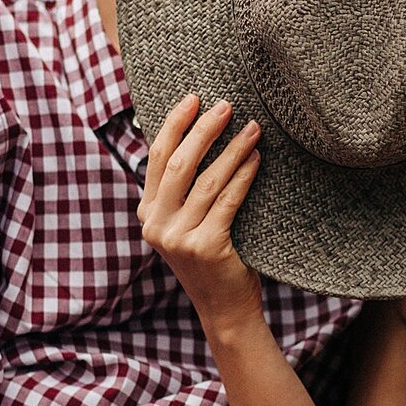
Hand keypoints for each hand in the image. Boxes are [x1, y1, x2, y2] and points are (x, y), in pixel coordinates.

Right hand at [140, 95, 263, 339]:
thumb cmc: (213, 258)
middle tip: (227, 106)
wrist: (224, 307)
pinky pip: (228, 201)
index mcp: (147, 214)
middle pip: (179, 164)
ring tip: (253, 128)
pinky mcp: (205, 246)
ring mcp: (178, 237)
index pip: (157, 158)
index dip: (174, 125)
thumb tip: (198, 138)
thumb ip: (183, 193)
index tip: (193, 99)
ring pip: (207, 181)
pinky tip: (257, 159)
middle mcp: (156, 224)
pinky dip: (244, 176)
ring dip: (232, 150)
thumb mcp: (187, 224)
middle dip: (203, 130)